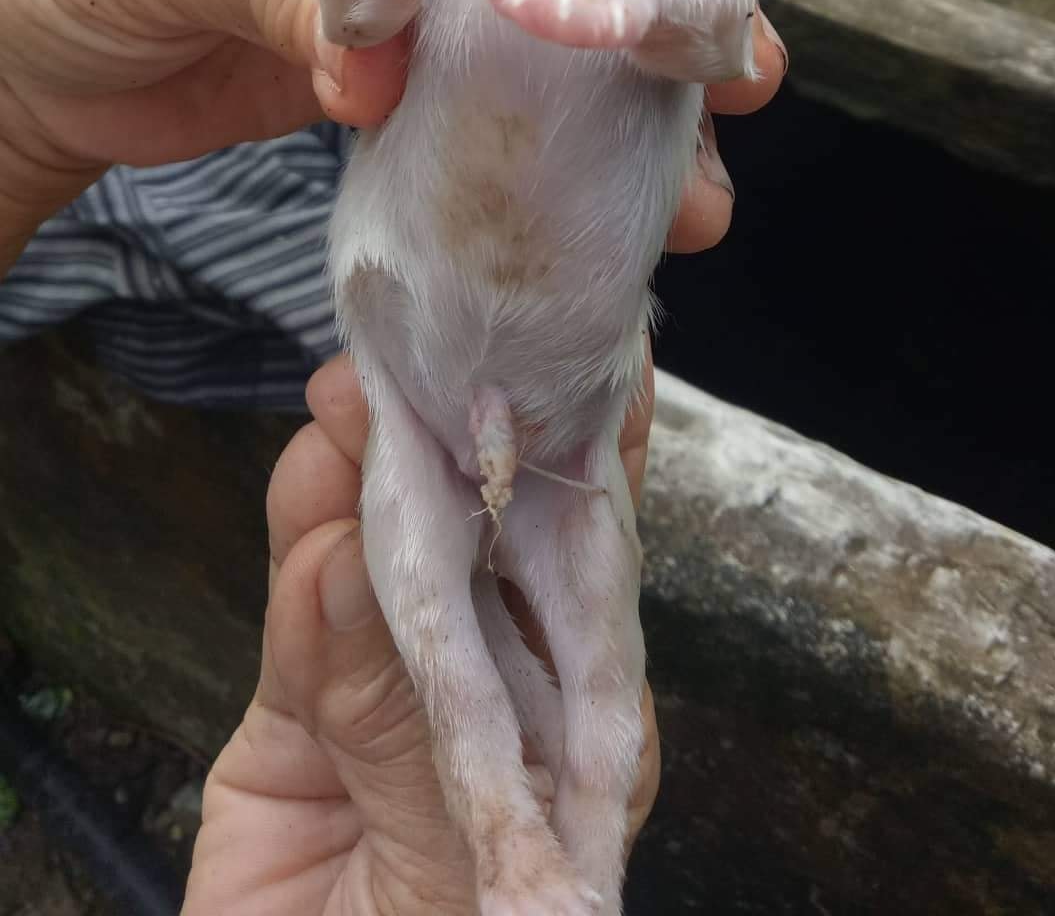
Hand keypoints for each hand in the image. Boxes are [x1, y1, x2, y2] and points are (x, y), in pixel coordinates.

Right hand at [184, 353, 660, 915]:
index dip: (592, 466)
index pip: (591, 573)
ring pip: (380, 567)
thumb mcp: (456, 883)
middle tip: (429, 363)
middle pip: (478, 548)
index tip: (593, 365)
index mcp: (582, 737)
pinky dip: (299, 575)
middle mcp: (494, 704)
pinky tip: (306, 512)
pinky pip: (301, 637)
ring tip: (353, 410)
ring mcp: (386, 712)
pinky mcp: (289, 733)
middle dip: (457, 448)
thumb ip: (412, 742)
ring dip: (364, 481)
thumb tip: (369, 571)